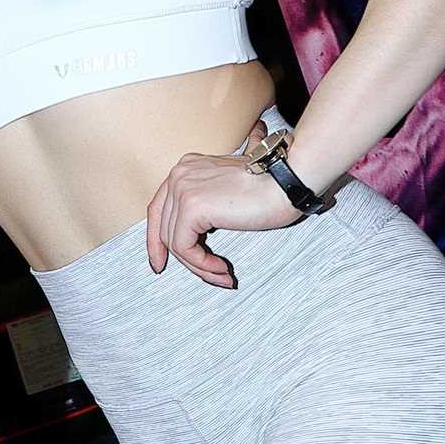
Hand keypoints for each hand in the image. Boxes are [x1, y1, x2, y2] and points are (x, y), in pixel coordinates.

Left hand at [146, 126, 300, 286]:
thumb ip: (208, 204)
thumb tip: (196, 237)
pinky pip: (185, 247)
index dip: (156, 240)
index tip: (161, 262)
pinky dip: (201, 264)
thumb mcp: (229, 192)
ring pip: (175, 242)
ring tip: (222, 275)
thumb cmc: (271, 187)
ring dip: (199, 266)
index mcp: (186, 168)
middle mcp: (179, 174)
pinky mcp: (191, 206)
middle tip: (211, 275)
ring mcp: (183, 188)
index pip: (158, 209)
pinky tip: (222, 269)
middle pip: (164, 228)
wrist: (288, 182)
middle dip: (186, 259)